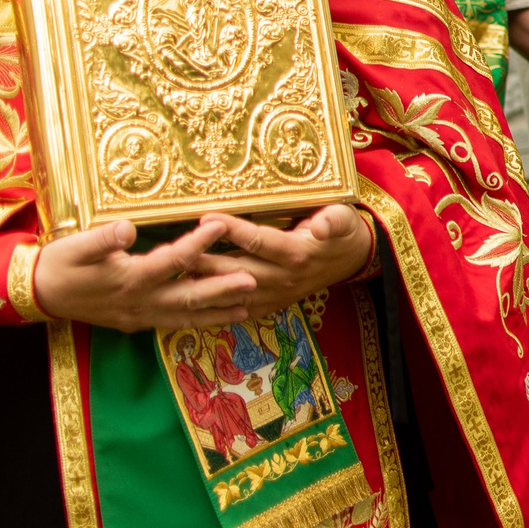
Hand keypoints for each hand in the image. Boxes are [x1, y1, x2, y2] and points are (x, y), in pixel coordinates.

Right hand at [33, 216, 257, 331]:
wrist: (39, 294)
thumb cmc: (58, 264)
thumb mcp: (75, 246)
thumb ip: (103, 239)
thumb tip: (128, 227)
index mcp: (129, 278)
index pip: (171, 260)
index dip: (197, 243)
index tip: (220, 225)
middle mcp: (140, 301)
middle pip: (188, 296)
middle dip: (222, 289)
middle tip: (252, 281)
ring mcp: (139, 316)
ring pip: (185, 317)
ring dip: (216, 313)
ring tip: (246, 309)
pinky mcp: (137, 323)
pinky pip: (173, 325)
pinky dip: (197, 323)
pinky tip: (216, 320)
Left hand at [191, 204, 378, 321]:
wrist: (352, 259)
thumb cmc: (342, 231)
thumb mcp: (344, 218)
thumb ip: (333, 220)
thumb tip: (321, 226)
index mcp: (298, 254)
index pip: (259, 241)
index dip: (232, 229)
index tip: (206, 217)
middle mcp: (284, 278)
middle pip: (237, 270)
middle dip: (205, 261)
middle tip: (176, 251)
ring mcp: (277, 295)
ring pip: (233, 293)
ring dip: (205, 286)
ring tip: (177, 276)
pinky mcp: (272, 305)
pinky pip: (240, 310)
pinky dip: (217, 308)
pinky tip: (194, 304)